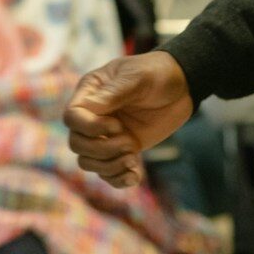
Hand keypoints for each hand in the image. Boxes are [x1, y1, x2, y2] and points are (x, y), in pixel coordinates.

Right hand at [65, 52, 192, 187]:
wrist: (181, 86)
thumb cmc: (156, 73)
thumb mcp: (137, 77)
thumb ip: (114, 92)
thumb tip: (88, 108)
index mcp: (90, 93)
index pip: (72, 118)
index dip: (91, 128)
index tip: (118, 125)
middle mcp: (93, 116)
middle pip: (77, 144)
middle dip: (102, 150)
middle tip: (130, 143)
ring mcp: (106, 135)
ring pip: (88, 162)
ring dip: (110, 166)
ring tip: (133, 158)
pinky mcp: (121, 150)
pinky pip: (107, 174)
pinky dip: (119, 179)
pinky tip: (135, 175)